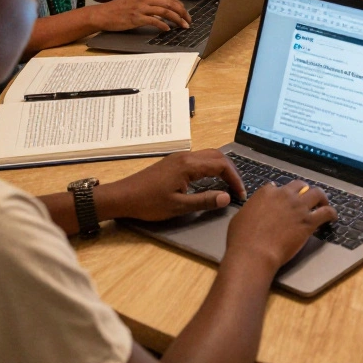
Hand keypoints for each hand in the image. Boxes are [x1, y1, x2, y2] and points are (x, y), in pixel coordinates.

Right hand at [89, 0, 191, 30]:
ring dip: (177, 19)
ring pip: (165, 11)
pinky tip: (168, 29)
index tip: (186, 14)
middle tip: (189, 21)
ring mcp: (141, 7)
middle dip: (182, 13)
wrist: (103, 14)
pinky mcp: (136, 17)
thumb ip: (150, 2)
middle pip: (170, 3)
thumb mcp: (136, 0)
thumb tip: (165, 9)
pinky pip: (154, 20)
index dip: (181, 5)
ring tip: (183, 26)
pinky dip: (163, 25)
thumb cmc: (119, 9)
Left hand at [100, 150, 245, 221]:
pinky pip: (198, 160)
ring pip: (207, 156)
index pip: (221, 165)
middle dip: (231, 171)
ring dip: (220, 168)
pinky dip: (210, 168)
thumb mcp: (178, 206)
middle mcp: (185, 156)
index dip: (234, 179)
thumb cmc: (148, 203)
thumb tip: (227, 198)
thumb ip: (204, 201)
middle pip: (217, 156)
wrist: (122, 197)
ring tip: (227, 185)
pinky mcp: (173, 162)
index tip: (240, 194)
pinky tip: (209, 181)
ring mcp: (178, 158)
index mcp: (188, 165)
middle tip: (237, 188)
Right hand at [226, 180, 337, 271]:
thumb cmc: (242, 239)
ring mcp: (298, 207)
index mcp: (266, 192)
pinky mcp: (309, 221)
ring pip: (316, 193)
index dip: (282, 193)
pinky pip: (326, 212)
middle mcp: (284, 195)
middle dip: (304, 190)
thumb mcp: (241, 217)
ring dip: (321, 197)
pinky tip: (332, 217)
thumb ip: (252, 208)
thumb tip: (255, 208)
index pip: (278, 187)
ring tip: (323, 203)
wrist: (254, 253)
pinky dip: (331, 213)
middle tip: (307, 198)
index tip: (284, 200)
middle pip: (300, 186)